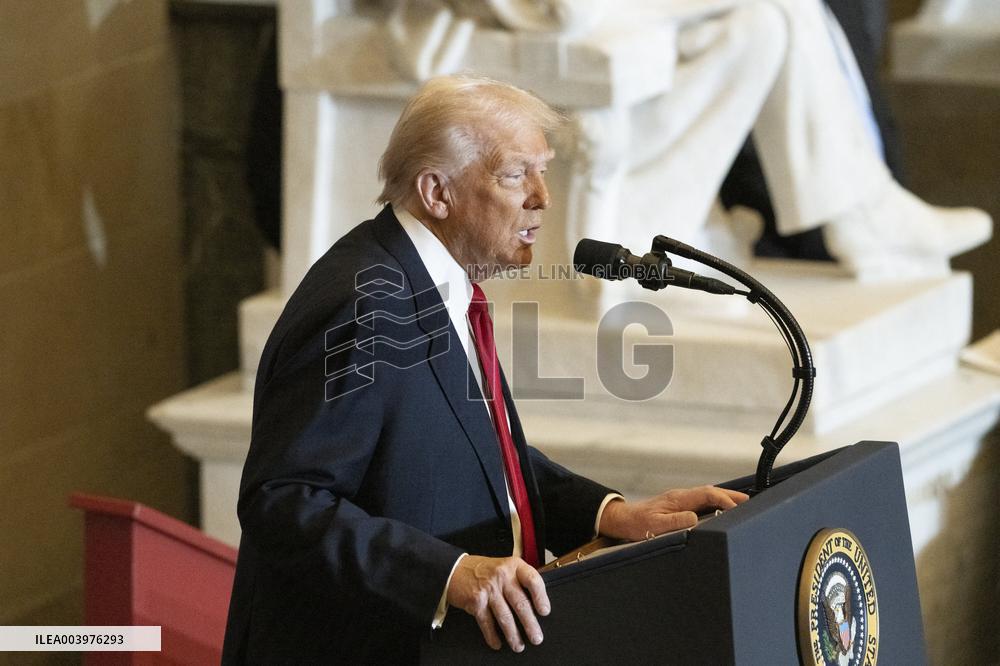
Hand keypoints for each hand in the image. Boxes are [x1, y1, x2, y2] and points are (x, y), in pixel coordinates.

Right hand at [446, 555, 549, 651]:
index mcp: (514, 566)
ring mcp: (488, 589)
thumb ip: (520, 581)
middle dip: (530, 624)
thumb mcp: (506, 567)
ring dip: (513, 634)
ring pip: (505, 616)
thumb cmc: (485, 571)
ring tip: (519, 645)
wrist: (456, 570)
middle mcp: (502, 576)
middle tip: (536, 637)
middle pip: (520, 603)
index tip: (544, 611)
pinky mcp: (476, 601)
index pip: (532, 580)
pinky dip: (492, 636)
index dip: (541, 597)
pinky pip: (487, 622)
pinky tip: (497, 643)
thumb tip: (538, 604)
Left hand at [598, 486, 748, 541]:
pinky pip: (702, 502)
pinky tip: (723, 511)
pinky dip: (716, 504)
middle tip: (750, 502)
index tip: (737, 510)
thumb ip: (676, 521)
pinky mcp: (679, 507)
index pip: (707, 494)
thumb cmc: (638, 524)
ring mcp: (681, 500)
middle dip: (731, 496)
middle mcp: (682, 496)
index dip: (724, 500)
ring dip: (725, 499)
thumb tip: (695, 518)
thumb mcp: (655, 526)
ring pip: (708, 496)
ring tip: (743, 505)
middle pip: (711, 492)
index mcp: (678, 498)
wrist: (623, 519)